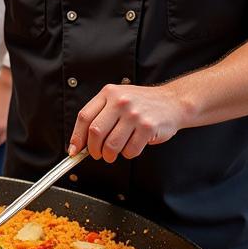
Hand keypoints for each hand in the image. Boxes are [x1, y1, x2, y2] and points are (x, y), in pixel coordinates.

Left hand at [68, 82, 184, 162]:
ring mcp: (134, 114)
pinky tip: (131, 146)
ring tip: (113, 153)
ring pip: (111, 145)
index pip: (84, 117)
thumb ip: (99, 115)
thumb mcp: (118, 99)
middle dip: (93, 149)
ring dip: (109, 155)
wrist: (173, 101)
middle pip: (95, 132)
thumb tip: (80, 142)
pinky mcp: (147, 127)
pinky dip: (128, 154)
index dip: (76, 137)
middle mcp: (120, 102)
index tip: (74, 150)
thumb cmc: (142, 103)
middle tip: (97, 154)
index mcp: (109, 93)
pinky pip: (130, 150)